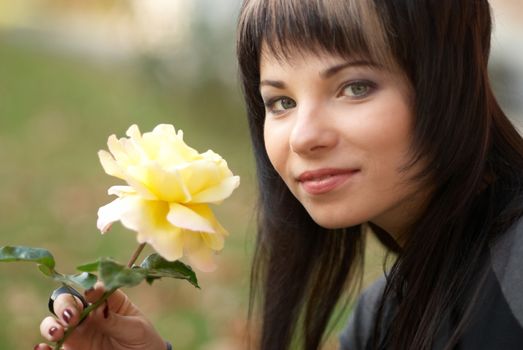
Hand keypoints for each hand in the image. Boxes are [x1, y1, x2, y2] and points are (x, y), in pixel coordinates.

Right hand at [35, 283, 167, 349]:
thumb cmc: (143, 340)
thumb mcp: (135, 329)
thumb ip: (116, 320)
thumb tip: (98, 310)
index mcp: (108, 301)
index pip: (94, 289)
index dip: (91, 289)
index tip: (94, 293)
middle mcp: (89, 313)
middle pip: (68, 301)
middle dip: (65, 305)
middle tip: (72, 316)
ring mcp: (79, 332)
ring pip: (54, 322)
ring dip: (51, 324)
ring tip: (58, 331)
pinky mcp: (73, 349)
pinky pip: (52, 346)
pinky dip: (44, 347)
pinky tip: (43, 348)